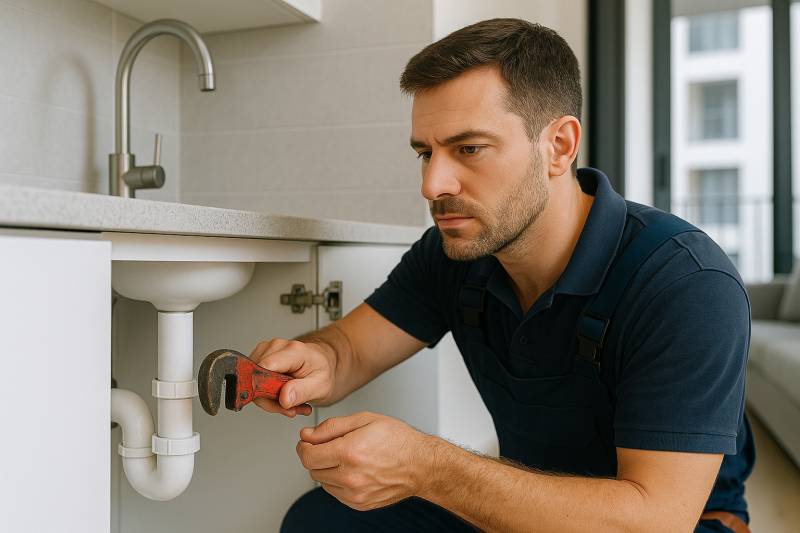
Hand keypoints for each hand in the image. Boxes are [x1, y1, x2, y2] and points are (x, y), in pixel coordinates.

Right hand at [249, 338, 335, 416]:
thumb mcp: (320, 386)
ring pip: (254, 382)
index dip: (267, 390)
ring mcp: (267, 350)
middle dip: (271, 400)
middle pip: (257, 378)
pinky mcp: (260, 357)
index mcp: (294, 351)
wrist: (322, 362)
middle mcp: (277, 346)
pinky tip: (283, 394)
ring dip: (270, 399)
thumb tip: (284, 399)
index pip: (265, 368)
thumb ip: (302, 392)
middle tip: (292, 407)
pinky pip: (255, 381)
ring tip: (290, 400)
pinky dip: (267, 394)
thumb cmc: (322, 371)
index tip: (281, 404)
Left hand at [295, 412, 432, 510]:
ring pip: (322, 482)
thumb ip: (331, 427)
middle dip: (314, 456)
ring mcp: (355, 493)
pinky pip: (334, 492)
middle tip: (328, 446)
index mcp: (350, 452)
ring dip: (326, 468)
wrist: (421, 465)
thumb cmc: (398, 440)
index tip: (307, 441)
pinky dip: (337, 481)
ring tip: (346, 456)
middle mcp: (350, 476)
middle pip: (312, 469)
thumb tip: (307, 435)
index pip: (308, 455)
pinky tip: (352, 469)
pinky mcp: (359, 504)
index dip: (303, 446)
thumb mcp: (364, 419)